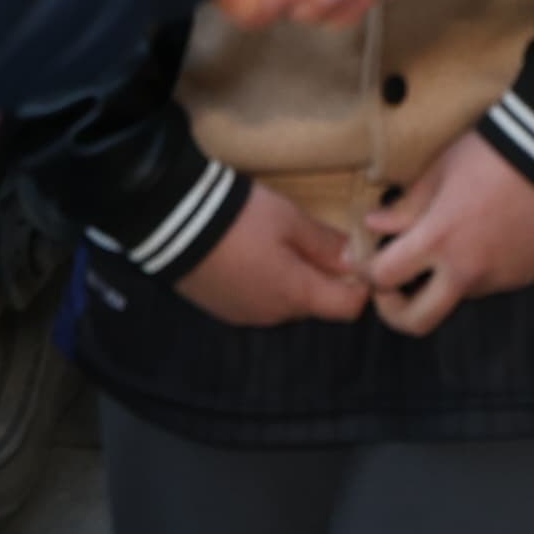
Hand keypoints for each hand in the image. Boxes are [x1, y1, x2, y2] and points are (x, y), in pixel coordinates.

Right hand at [176, 183, 370, 328]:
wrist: (173, 222)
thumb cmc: (240, 218)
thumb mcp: (289, 220)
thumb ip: (325, 244)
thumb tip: (358, 262)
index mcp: (296, 295)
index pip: (348, 309)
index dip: (361, 285)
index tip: (357, 259)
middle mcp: (273, 316)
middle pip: (314, 304)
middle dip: (321, 278)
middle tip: (312, 241)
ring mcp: (244, 316)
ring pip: (284, 303)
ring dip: (290, 281)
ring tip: (275, 244)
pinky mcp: (221, 310)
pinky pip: (256, 302)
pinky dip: (262, 284)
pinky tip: (249, 255)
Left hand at [362, 132, 533, 334]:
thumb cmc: (491, 153)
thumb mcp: (440, 171)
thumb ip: (405, 207)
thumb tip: (373, 225)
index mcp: (438, 240)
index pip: (384, 277)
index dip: (367, 271)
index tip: (366, 259)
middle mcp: (466, 271)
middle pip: (417, 322)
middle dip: (394, 311)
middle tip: (392, 286)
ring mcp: (498, 279)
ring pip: (456, 296)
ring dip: (443, 278)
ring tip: (454, 237)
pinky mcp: (522, 277)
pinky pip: (488, 283)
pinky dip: (477, 267)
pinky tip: (486, 234)